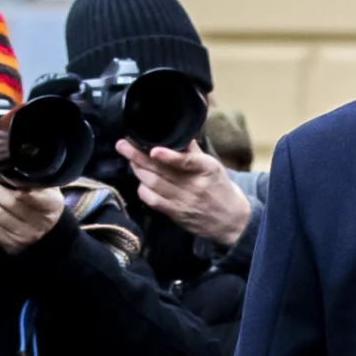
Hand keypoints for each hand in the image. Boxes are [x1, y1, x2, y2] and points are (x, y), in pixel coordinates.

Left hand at [0, 178, 64, 252]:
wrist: (48, 230)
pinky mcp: (11, 244)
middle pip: (11, 204)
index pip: (32, 194)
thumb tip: (15, 159)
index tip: (2, 173)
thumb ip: (36, 175)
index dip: (15, 183)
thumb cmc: (44, 199)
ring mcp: (25, 235)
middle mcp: (39, 222)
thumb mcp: (48, 185)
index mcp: (51, 204)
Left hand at [118, 139, 251, 247]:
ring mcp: (184, 201)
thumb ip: (193, 152)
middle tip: (123, 145)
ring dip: (138, 170)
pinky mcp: (176, 214)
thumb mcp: (213, 166)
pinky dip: (143, 189)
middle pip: (161, 171)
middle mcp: (194, 185)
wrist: (232, 220)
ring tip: (129, 159)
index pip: (186, 162)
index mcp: (206, 169)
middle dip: (138, 157)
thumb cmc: (220, 188)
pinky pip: (153, 201)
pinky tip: (140, 181)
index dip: (169, 156)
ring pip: (153, 184)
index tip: (153, 149)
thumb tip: (179, 135)